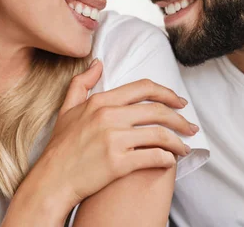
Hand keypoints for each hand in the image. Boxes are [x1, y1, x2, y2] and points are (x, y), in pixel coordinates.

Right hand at [24, 59, 197, 214]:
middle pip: (157, 110)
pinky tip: (170, 161)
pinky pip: (154, 156)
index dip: (167, 93)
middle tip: (190, 126)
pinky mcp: (119, 163)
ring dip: (178, 141)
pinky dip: (168, 158)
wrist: (52, 179)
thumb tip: (97, 63)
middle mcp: (108, 117)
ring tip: (184, 148)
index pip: (143, 88)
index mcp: (100, 102)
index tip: (179, 102)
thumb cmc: (60, 146)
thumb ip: (82, 83)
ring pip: (160, 134)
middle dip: (180, 118)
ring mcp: (114, 140)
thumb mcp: (67, 109)